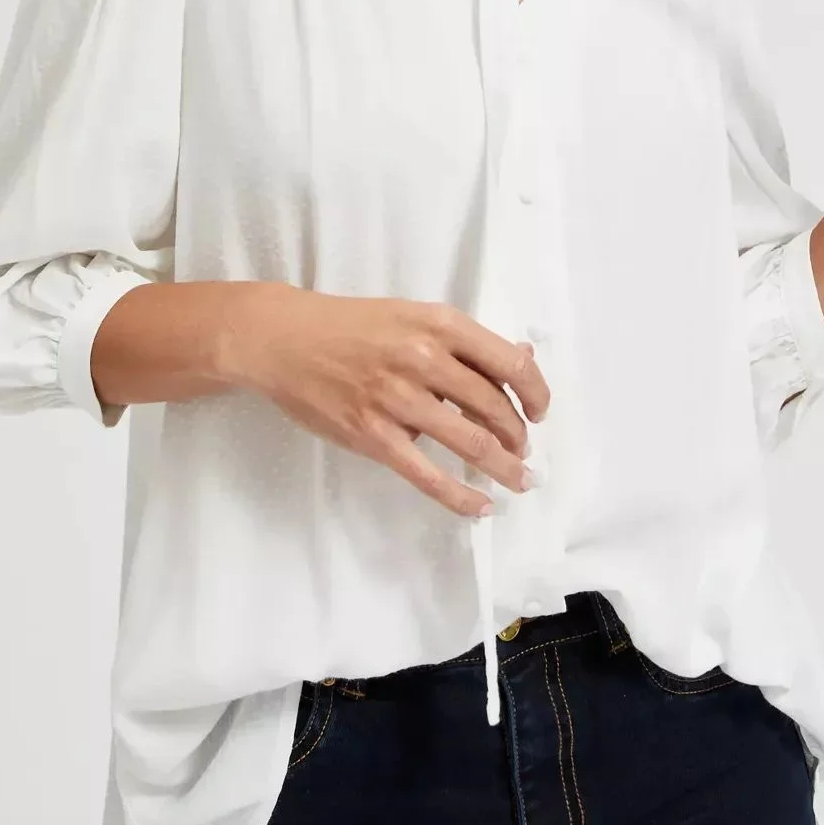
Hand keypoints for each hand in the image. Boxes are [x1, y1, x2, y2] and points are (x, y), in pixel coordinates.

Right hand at [235, 285, 549, 517]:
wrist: (283, 339)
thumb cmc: (351, 326)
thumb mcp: (413, 316)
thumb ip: (464, 342)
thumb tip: (523, 360)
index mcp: (439, 324)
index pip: (509, 362)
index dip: (536, 392)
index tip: (540, 412)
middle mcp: (425, 359)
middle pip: (495, 406)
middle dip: (518, 436)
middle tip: (522, 450)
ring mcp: (399, 400)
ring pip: (471, 442)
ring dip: (504, 467)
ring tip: (518, 481)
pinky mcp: (374, 435)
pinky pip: (428, 475)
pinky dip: (460, 496)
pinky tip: (480, 507)